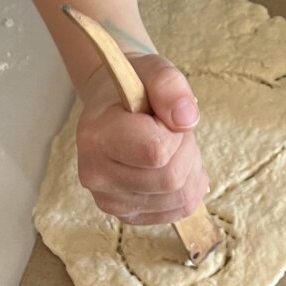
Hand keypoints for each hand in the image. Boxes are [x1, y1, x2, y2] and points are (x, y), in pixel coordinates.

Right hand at [75, 54, 208, 223]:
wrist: (114, 106)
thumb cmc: (135, 88)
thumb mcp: (154, 70)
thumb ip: (169, 86)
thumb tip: (187, 119)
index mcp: (95, 136)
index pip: (155, 151)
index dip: (174, 133)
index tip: (164, 117)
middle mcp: (95, 175)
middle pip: (171, 178)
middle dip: (186, 150)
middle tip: (173, 130)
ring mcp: (110, 200)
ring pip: (179, 198)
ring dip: (190, 169)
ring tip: (172, 147)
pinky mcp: (127, 214)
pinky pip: (178, 210)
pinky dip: (188, 187)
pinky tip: (173, 165)